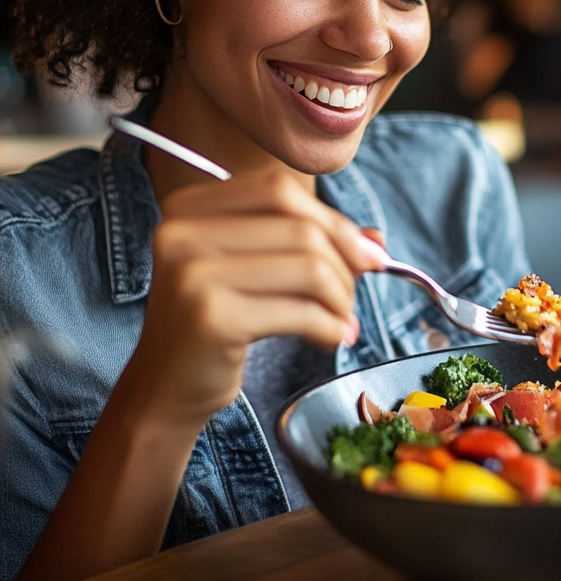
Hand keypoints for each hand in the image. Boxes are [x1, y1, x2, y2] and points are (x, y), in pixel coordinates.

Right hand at [126, 170, 383, 430]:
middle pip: (300, 226)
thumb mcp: (258, 272)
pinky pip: (301, 311)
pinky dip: (330, 326)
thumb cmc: (218, 323)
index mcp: (189, 207)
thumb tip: (377, 239)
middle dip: (345, 262)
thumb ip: (311, 245)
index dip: (333, 219)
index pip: (280, 190)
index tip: (367, 253)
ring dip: (341, 298)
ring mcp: (192, 273)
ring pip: (309, 266)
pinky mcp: (210, 317)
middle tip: (354, 296)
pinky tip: (332, 338)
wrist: (164, 389)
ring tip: (342, 322)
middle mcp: (182, 232)